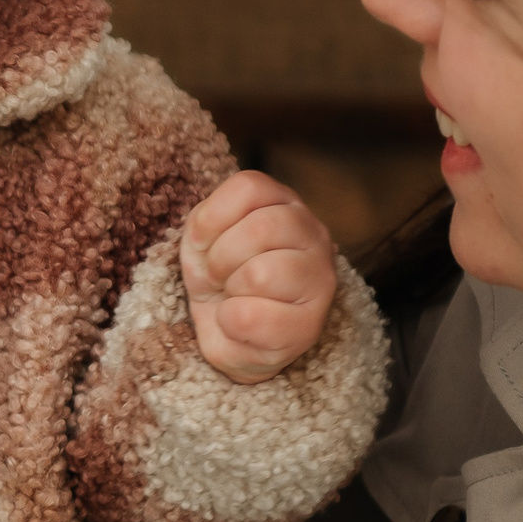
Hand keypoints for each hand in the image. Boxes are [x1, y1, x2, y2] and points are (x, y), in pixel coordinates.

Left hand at [179, 171, 336, 384]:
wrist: (229, 334)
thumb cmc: (220, 279)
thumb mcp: (204, 240)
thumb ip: (206, 222)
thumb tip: (206, 236)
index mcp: (285, 204)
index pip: (249, 186)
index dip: (212, 217)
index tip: (203, 243)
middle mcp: (313, 235)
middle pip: (260, 228)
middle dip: (219, 258)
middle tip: (218, 277)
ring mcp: (320, 280)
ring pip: (261, 273)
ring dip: (230, 290)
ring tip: (234, 298)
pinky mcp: (309, 326)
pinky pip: (251, 317)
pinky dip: (229, 323)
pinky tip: (241, 324)